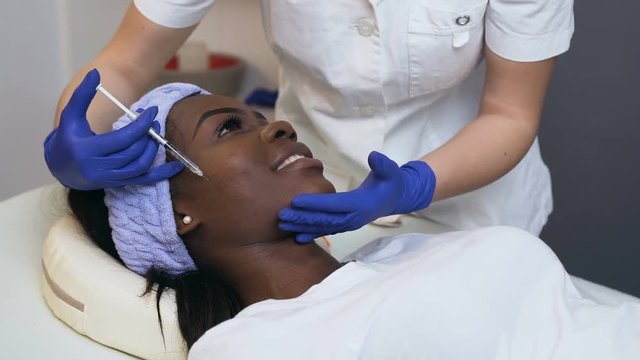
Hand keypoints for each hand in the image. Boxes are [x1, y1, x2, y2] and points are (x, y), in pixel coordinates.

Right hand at [44, 69, 183, 189]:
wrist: (61, 166)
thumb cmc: (68, 136)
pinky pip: (143, 181)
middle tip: (155, 122)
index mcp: (86, 150)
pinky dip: (161, 174)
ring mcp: (107, 179)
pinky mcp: (116, 185)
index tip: (153, 111)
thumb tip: (96, 73)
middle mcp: (97, 168)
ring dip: (152, 149)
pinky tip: (175, 166)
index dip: (142, 124)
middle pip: (133, 152)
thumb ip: (83, 94)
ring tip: (156, 135)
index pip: (123, 138)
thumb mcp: (71, 114)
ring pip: (139, 166)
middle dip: (148, 135)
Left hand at [279, 151, 435, 242]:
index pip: (333, 204)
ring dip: (302, 226)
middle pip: (323, 219)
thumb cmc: (390, 182)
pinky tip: (296, 236)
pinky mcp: (345, 225)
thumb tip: (374, 156)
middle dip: (301, 217)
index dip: (314, 203)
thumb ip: (383, 164)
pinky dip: (311, 234)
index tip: (295, 201)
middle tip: (281, 215)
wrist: (395, 198)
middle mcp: (353, 218)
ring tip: (282, 224)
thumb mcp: (391, 171)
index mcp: (360, 204)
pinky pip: (326, 231)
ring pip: (322, 227)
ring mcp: (348, 224)